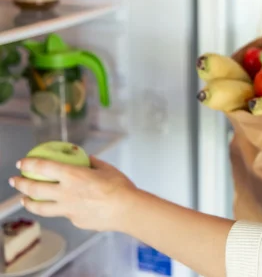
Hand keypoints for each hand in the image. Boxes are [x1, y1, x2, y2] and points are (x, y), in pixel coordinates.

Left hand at [9, 156, 137, 231]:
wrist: (127, 210)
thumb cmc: (120, 187)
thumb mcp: (106, 168)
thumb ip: (92, 163)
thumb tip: (84, 158)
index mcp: (73, 176)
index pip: (43, 167)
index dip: (29, 163)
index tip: (22, 162)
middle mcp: (65, 193)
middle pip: (35, 189)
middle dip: (21, 183)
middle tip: (15, 180)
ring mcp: (68, 210)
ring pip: (41, 207)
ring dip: (28, 202)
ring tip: (24, 199)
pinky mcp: (74, 221)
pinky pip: (64, 214)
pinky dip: (60, 208)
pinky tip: (64, 207)